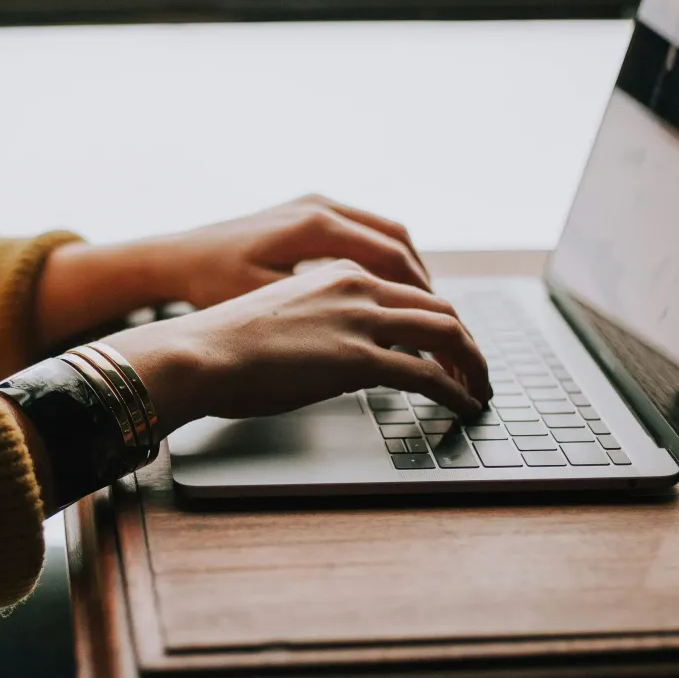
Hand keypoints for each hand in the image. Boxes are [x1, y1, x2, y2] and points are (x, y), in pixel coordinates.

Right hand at [101, 260, 490, 433]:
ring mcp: (360, 320)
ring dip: (472, 364)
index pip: (407, 290)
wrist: (198, 353)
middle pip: (438, 307)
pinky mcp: (358, 358)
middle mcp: (356, 286)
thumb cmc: (224, 343)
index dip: (437, 319)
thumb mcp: (281, 316)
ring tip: (479, 389)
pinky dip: (455, 390)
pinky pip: (428, 374)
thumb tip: (338, 356)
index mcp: (337, 272)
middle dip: (466, 341)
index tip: (446, 344)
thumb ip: (320, 323)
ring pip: (446, 333)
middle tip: (475, 369)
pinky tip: (463, 405)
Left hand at [151, 194, 430, 308]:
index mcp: (315, 226)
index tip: (437, 326)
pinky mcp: (305, 212)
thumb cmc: (211, 284)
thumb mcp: (268, 303)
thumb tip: (377, 334)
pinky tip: (384, 290)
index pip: (391, 257)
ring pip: (383, 232)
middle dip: (422, 282)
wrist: (175, 258)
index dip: (420, 295)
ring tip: (420, 308)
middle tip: (440, 320)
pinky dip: (382, 259)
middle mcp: (320, 206)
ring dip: (406, 269)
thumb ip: (323, 313)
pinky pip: (361, 231)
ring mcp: (313, 204)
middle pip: (396, 240)